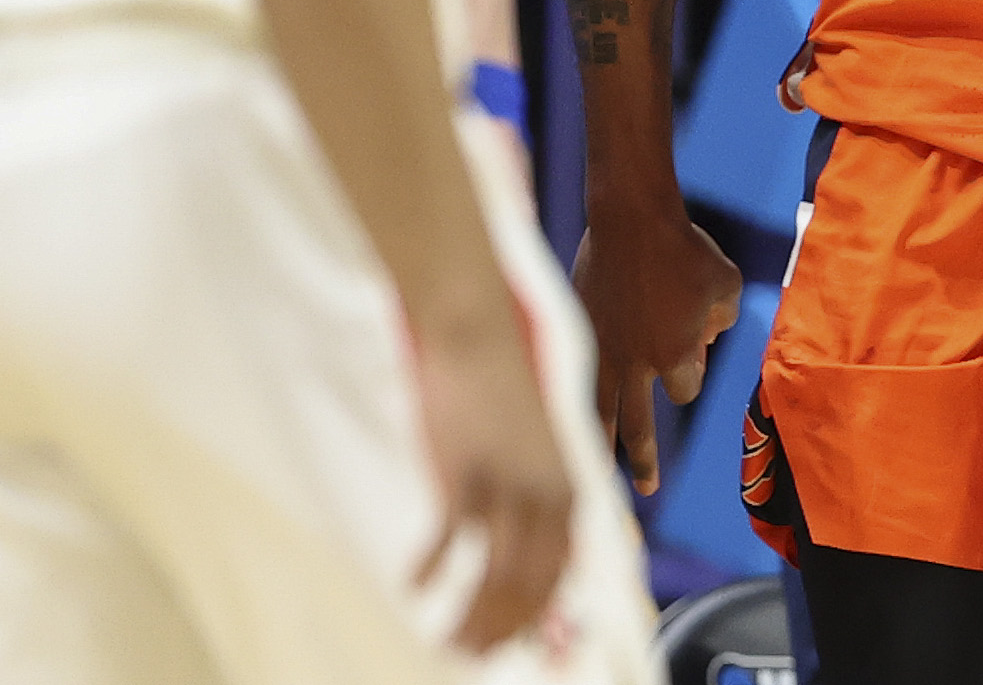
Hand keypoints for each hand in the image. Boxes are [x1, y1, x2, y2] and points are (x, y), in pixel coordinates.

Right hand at [410, 320, 575, 652]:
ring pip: (495, 574)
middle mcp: (546, 492)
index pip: (558, 574)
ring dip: (471, 616)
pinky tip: (415, 586)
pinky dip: (432, 569)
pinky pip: (450, 539)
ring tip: (448, 641)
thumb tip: (524, 548)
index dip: (534, 616)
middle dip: (502, 627)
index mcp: (567, 488)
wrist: (475, 330)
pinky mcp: (465, 470)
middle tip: (471, 653)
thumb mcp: (533, 448)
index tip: (511, 643)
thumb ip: (535, 497)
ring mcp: (505, 483)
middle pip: (529, 584)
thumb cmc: (499, 391)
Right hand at [571, 199, 743, 492]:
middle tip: (649, 489)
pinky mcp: (578, 331)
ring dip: (600, 446)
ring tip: (594, 477)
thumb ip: (723, 317)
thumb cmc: (686, 248)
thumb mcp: (725, 283)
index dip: (691, 374)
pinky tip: (562, 417)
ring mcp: (603, 351)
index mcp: (676, 358)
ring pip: (599, 411)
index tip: (690, 352)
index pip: (686, 389)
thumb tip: (706, 336)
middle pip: (640, 427)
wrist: (630, 217)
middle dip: (645, 461)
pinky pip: (574, 376)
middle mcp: (637, 366)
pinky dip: (571, 400)